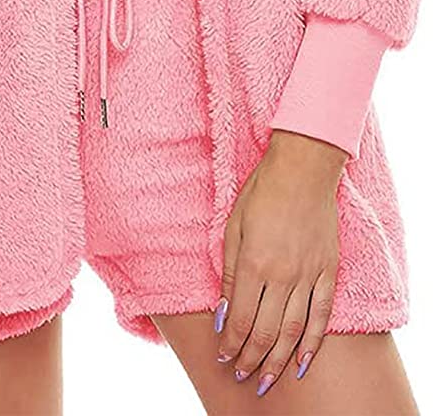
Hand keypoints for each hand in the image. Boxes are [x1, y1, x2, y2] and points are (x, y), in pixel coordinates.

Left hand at [214, 129, 346, 396]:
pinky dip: (312, 342)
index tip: (223, 358)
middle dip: (251, 360)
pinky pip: (322, 315)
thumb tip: (223, 312)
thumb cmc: (261, 192)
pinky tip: (302, 362)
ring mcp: (308, 275)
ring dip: (278, 361)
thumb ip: (228, 273)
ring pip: (293, 331)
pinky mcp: (328, 271)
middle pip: (265, 332)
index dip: (231, 344)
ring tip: (267, 380)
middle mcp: (282, 276)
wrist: (303, 169)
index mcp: (254, 264)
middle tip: (242, 376)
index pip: (241, 319)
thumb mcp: (233, 226)